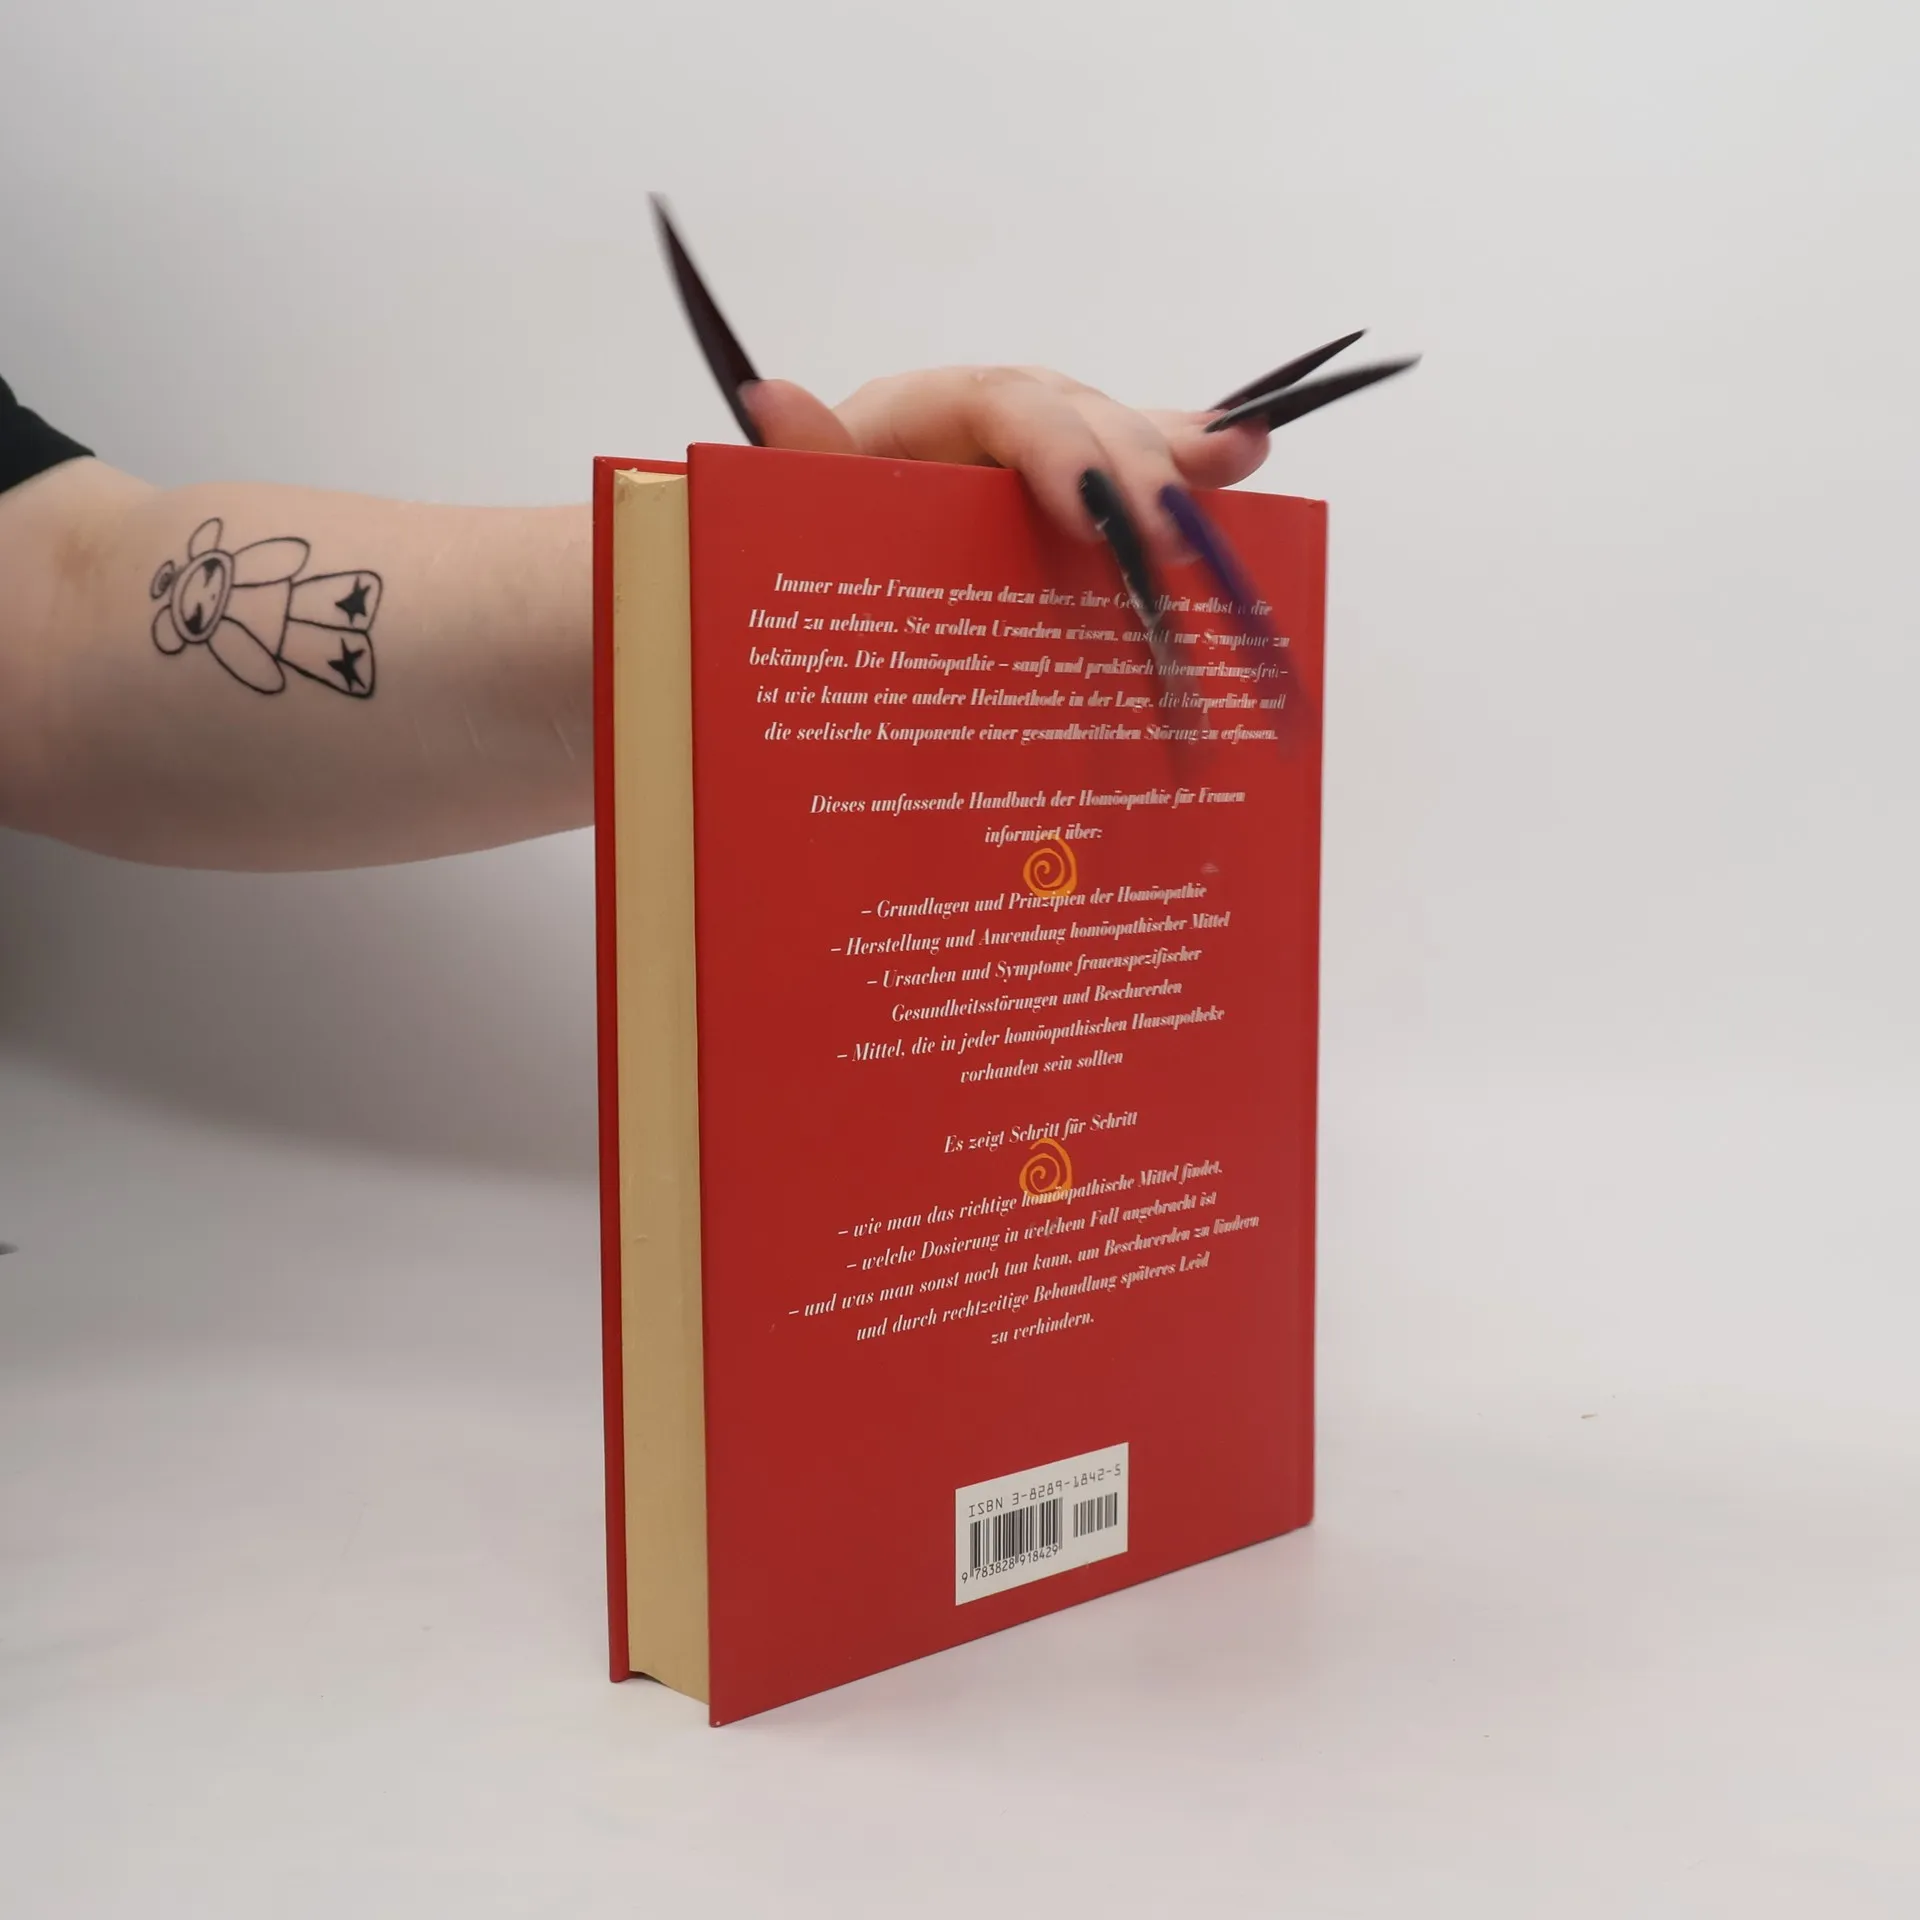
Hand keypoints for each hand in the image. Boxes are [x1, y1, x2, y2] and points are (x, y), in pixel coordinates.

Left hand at [740, 368, 1271, 565]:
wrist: (808, 590)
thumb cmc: (798, 539)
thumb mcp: (788, 511)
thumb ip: (797, 467)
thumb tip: (769, 396)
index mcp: (922, 414)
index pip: (1001, 404)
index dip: (1056, 448)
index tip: (1091, 511)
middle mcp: (989, 419)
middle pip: (1075, 416)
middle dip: (1129, 468)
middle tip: (1165, 536)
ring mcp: (1035, 453)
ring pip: (1113, 437)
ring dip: (1175, 457)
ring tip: (1234, 462)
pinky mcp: (1064, 493)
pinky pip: (1128, 472)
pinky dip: (1183, 467)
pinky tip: (1241, 458)